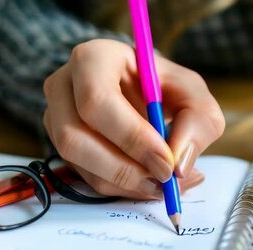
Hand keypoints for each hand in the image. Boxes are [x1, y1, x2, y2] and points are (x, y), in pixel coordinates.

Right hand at [43, 39, 223, 198]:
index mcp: (93, 58)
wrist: (143, 95)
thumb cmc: (164, 88)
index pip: (97, 99)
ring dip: (123, 183)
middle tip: (163, 180)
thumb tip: (177, 163)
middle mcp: (63, 86)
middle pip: (74, 137)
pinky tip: (147, 182)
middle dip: (123, 168)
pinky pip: (84, 176)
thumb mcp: (193, 94)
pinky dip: (119, 188)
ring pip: (77, 163)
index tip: (166, 161)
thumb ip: (198, 122)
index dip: (130, 136)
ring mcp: (54, 117)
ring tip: (162, 185)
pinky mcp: (58, 146)